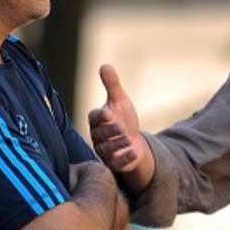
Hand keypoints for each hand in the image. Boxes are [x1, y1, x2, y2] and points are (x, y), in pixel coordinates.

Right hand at [88, 64, 153, 186]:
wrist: (133, 141)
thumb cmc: (123, 118)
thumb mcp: (120, 101)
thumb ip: (112, 85)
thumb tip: (105, 65)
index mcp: (97, 121)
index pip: (94, 117)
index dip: (101, 116)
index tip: (109, 112)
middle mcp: (97, 137)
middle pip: (100, 135)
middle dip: (111, 131)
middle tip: (122, 127)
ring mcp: (104, 152)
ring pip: (107, 150)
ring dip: (118, 144)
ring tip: (130, 139)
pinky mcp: (113, 164)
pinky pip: (116, 163)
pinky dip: (125, 158)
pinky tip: (135, 152)